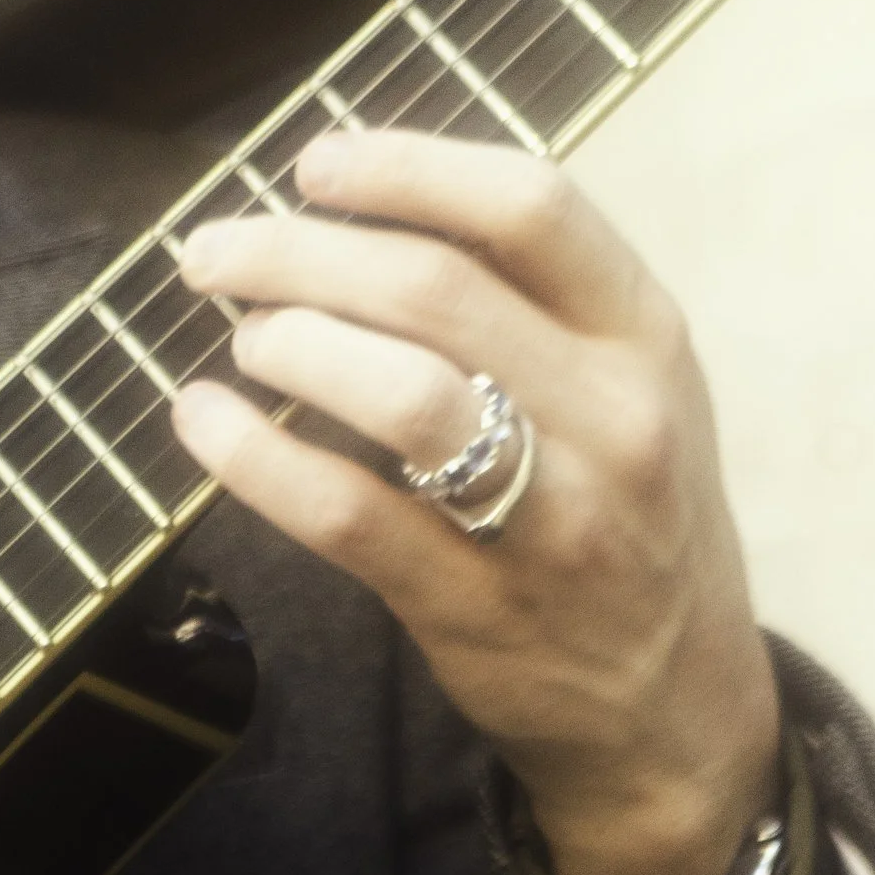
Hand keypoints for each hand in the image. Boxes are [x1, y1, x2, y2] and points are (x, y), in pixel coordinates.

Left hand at [171, 125, 780, 874]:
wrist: (673, 710)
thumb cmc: (626, 518)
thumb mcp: (628, 392)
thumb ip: (530, 304)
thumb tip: (364, 207)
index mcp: (646, 338)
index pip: (530, 207)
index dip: (406, 168)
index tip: (314, 164)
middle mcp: (613, 418)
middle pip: (435, 290)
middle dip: (300, 253)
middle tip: (217, 252)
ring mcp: (551, 518)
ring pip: (402, 392)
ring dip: (290, 344)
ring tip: (239, 336)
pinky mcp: (475, 605)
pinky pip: (348, 514)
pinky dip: (255, 458)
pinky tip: (202, 422)